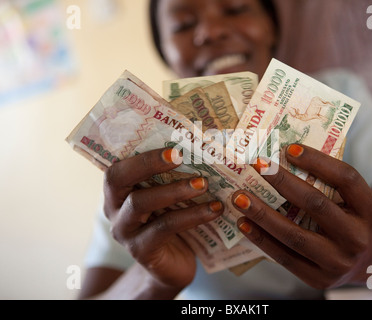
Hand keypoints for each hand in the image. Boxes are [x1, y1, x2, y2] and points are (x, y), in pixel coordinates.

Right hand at [102, 148, 222, 292]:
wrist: (172, 266)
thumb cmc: (172, 221)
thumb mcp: (169, 197)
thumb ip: (173, 176)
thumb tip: (202, 146)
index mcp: (117, 191)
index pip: (117, 166)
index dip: (141, 156)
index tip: (172, 148)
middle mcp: (114, 209)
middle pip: (119, 180)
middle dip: (149, 164)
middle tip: (181, 157)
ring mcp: (124, 231)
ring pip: (142, 203)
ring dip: (175, 190)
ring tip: (203, 184)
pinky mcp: (141, 250)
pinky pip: (165, 227)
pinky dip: (192, 216)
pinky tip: (214, 209)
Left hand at [232, 144, 371, 288]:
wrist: (366, 264)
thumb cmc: (349, 221)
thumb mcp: (353, 203)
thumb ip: (328, 185)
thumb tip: (283, 158)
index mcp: (370, 211)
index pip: (347, 179)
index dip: (319, 161)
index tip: (290, 148)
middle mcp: (358, 237)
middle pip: (316, 204)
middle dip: (283, 182)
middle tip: (257, 166)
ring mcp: (338, 262)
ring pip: (294, 234)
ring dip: (262, 214)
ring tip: (239, 197)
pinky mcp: (318, 279)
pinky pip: (284, 257)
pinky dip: (261, 238)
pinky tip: (244, 223)